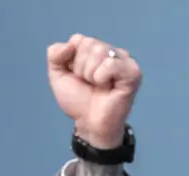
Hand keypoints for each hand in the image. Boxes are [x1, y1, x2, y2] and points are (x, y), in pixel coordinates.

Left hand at [45, 34, 140, 148]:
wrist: (89, 124)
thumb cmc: (78, 101)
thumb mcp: (57, 75)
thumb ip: (55, 54)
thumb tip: (69, 44)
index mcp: (95, 49)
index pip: (78, 39)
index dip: (72, 61)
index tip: (78, 77)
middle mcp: (111, 52)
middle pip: (88, 44)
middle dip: (81, 68)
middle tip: (89, 84)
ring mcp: (124, 60)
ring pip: (99, 52)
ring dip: (91, 74)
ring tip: (98, 86)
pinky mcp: (133, 72)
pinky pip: (111, 64)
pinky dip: (102, 77)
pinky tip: (107, 87)